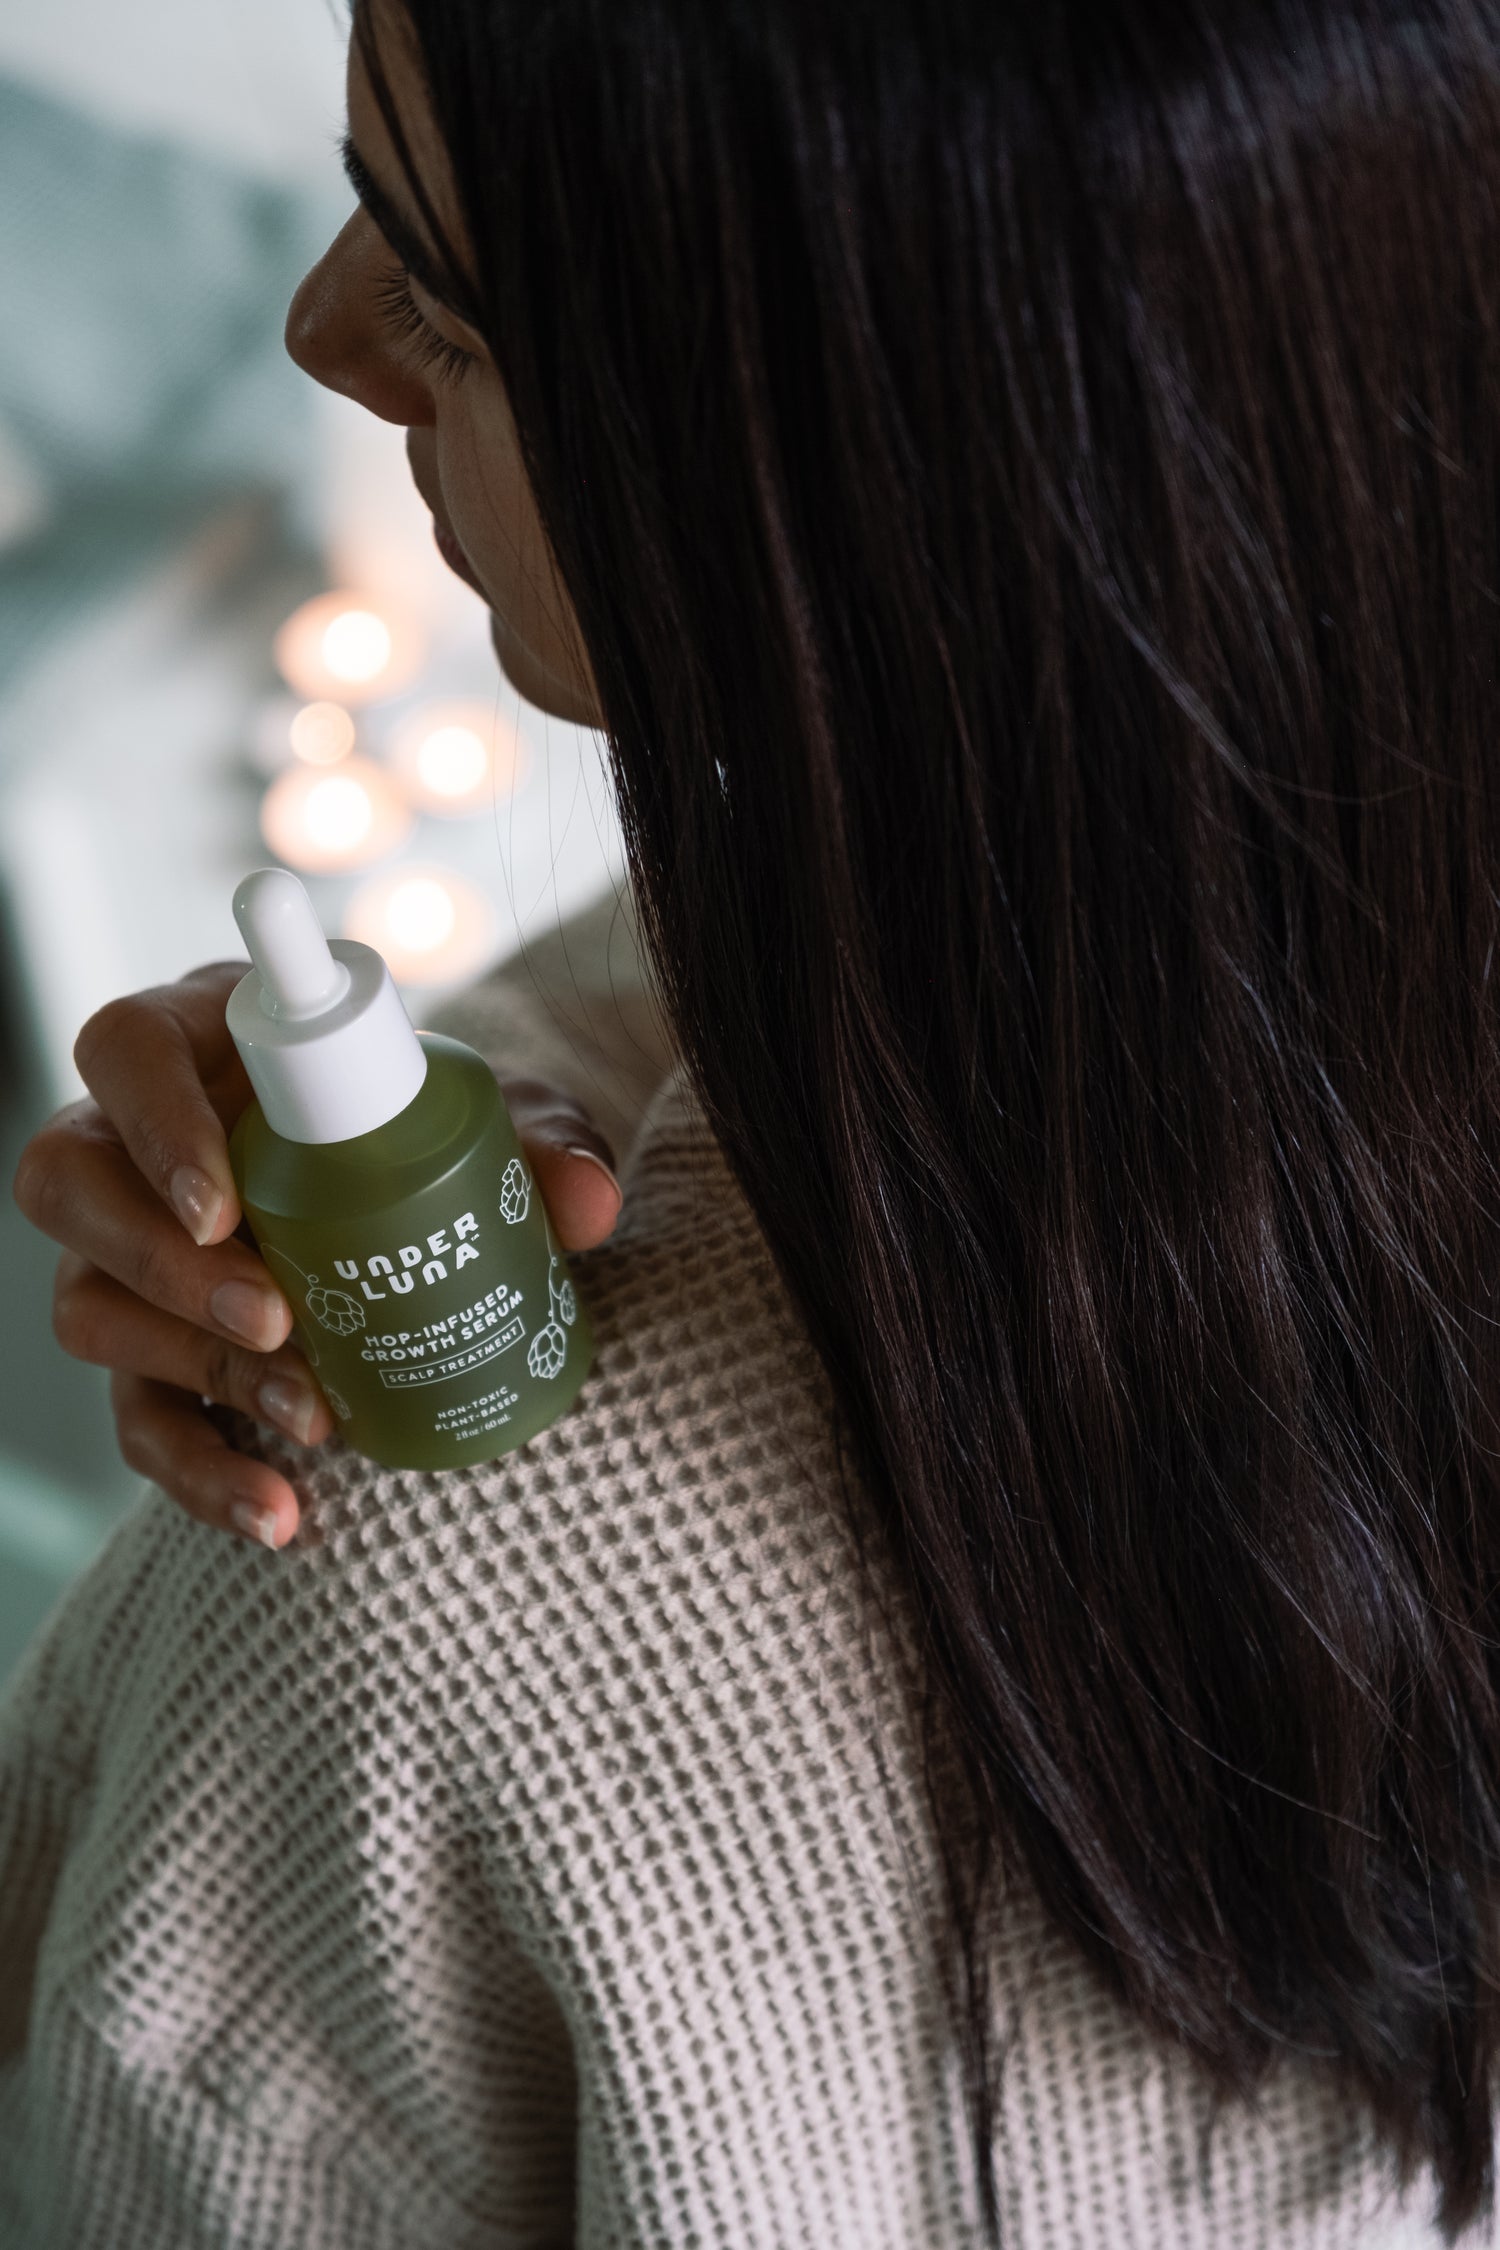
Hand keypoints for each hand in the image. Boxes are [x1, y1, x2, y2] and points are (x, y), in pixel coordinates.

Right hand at [12, 965, 623, 1550]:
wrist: (434, 1205)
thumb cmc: (439, 1129)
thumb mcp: (500, 1124)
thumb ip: (541, 1146)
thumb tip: (590, 1203)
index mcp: (204, 1042)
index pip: (125, 1047)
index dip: (154, 1123)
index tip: (225, 1206)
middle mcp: (138, 1141)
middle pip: (69, 1182)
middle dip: (160, 1265)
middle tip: (273, 1319)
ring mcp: (129, 1252)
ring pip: (88, 1306)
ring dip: (195, 1367)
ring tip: (311, 1414)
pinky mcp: (153, 1353)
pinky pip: (139, 1418)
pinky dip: (204, 1471)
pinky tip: (279, 1512)